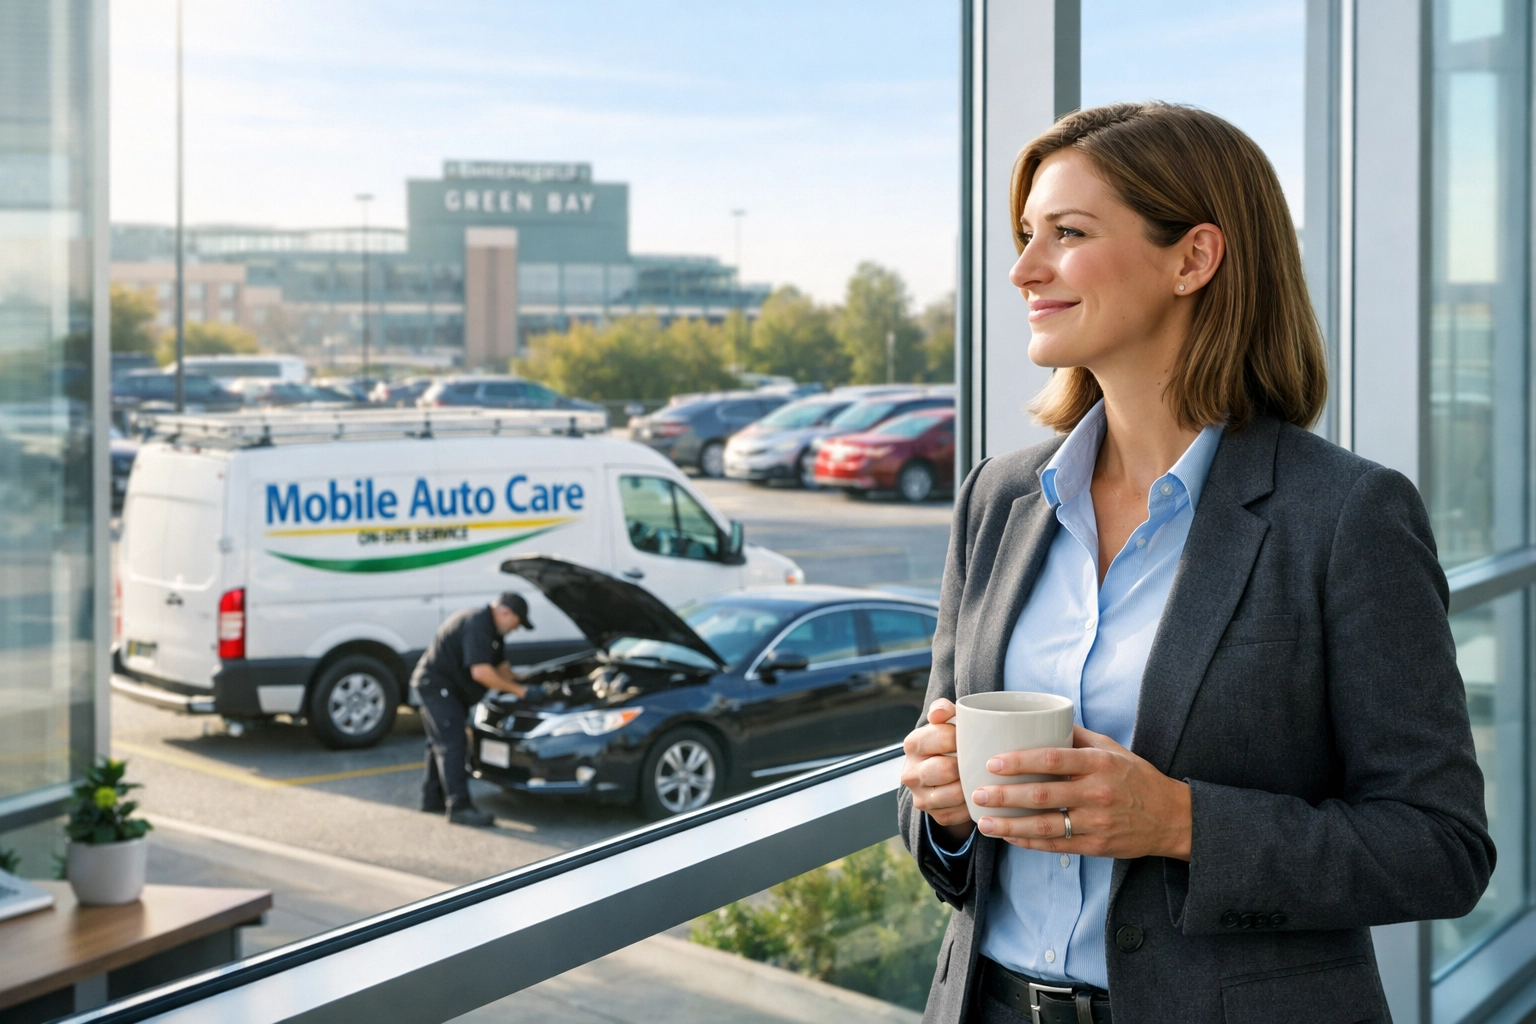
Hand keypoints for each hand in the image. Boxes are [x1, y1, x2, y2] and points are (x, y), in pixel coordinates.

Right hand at [900, 699, 974, 843]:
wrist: (941, 774)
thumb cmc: (948, 742)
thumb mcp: (945, 722)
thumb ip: (943, 710)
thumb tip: (940, 712)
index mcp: (913, 744)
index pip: (940, 738)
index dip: (961, 737)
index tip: (975, 737)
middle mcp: (910, 773)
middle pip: (944, 770)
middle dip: (965, 765)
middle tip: (981, 760)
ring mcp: (920, 797)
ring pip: (953, 794)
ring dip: (971, 787)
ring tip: (982, 777)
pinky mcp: (935, 815)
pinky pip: (959, 813)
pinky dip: (973, 805)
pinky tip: (979, 794)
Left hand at [971, 725, 1191, 860]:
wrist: (1172, 818)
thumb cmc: (1137, 778)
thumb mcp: (1113, 749)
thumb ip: (1078, 736)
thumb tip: (1043, 718)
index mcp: (1099, 763)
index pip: (1053, 759)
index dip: (1020, 761)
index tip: (993, 762)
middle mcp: (1097, 793)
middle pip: (1043, 794)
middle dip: (1006, 795)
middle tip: (978, 794)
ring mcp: (1097, 822)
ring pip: (1046, 825)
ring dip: (1011, 825)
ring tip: (984, 822)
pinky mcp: (1096, 846)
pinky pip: (1056, 846)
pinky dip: (1029, 842)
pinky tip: (1009, 837)